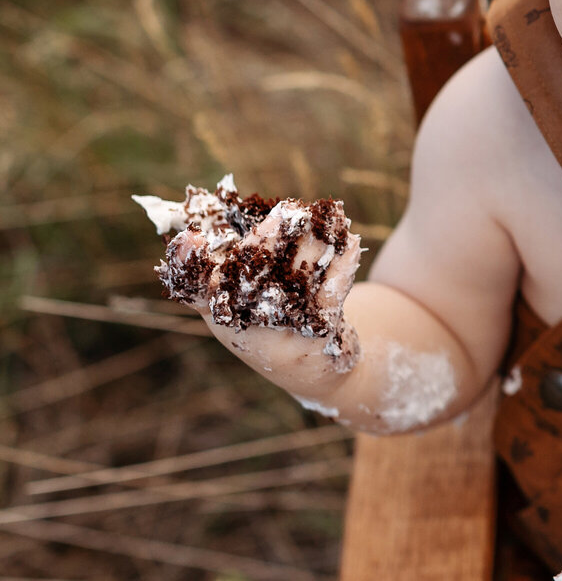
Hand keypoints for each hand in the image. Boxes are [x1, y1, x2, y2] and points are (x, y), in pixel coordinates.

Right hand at [150, 191, 362, 371]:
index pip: (195, 287)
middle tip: (286, 213)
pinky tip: (351, 244)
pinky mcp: (316, 337)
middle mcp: (244, 326)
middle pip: (249, 279)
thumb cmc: (269, 319)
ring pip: (296, 280)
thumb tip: (209, 220)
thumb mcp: (240, 296)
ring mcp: (281, 335)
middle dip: (267, 244)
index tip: (189, 239)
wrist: (311, 369)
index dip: (188, 265)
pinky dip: (342, 266)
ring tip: (328, 215)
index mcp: (218, 310)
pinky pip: (329, 296)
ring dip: (314, 244)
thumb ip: (230, 260)